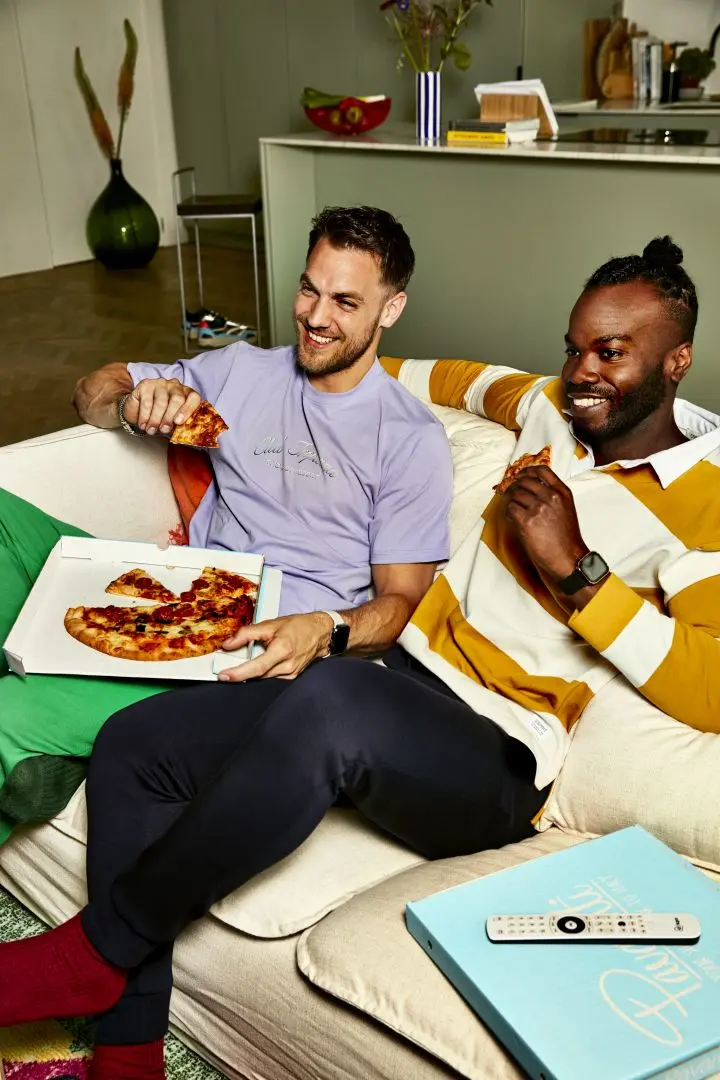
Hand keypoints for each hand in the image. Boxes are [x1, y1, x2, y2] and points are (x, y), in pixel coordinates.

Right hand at [122, 378, 201, 435]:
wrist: (140, 411)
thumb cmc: (161, 417)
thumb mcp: (173, 422)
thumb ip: (179, 425)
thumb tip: (183, 434)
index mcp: (187, 394)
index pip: (194, 397)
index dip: (188, 409)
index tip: (179, 422)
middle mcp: (175, 386)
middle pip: (177, 399)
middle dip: (170, 417)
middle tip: (164, 430)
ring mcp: (160, 384)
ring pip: (161, 402)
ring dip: (155, 419)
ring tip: (151, 430)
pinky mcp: (146, 385)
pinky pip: (147, 402)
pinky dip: (145, 416)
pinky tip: (143, 424)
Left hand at [217, 611, 333, 682]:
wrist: (321, 632)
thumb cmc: (298, 626)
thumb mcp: (270, 624)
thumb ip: (247, 633)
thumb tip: (228, 644)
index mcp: (282, 650)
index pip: (256, 667)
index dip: (238, 673)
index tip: (223, 676)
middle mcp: (288, 665)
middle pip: (257, 674)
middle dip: (241, 671)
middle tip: (226, 666)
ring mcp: (291, 673)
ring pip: (263, 676)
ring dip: (251, 671)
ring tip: (245, 661)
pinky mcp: (292, 676)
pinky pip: (271, 676)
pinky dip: (262, 670)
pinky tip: (262, 661)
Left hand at [503, 466, 586, 583]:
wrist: (567, 557)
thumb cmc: (566, 538)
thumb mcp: (566, 509)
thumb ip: (552, 496)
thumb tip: (531, 490)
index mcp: (562, 492)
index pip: (542, 470)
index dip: (527, 471)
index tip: (519, 475)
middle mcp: (550, 496)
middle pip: (524, 481)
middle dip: (515, 487)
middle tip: (510, 494)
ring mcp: (538, 508)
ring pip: (515, 495)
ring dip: (511, 502)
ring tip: (514, 511)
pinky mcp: (526, 521)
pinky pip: (510, 509)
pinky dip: (508, 513)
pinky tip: (513, 519)